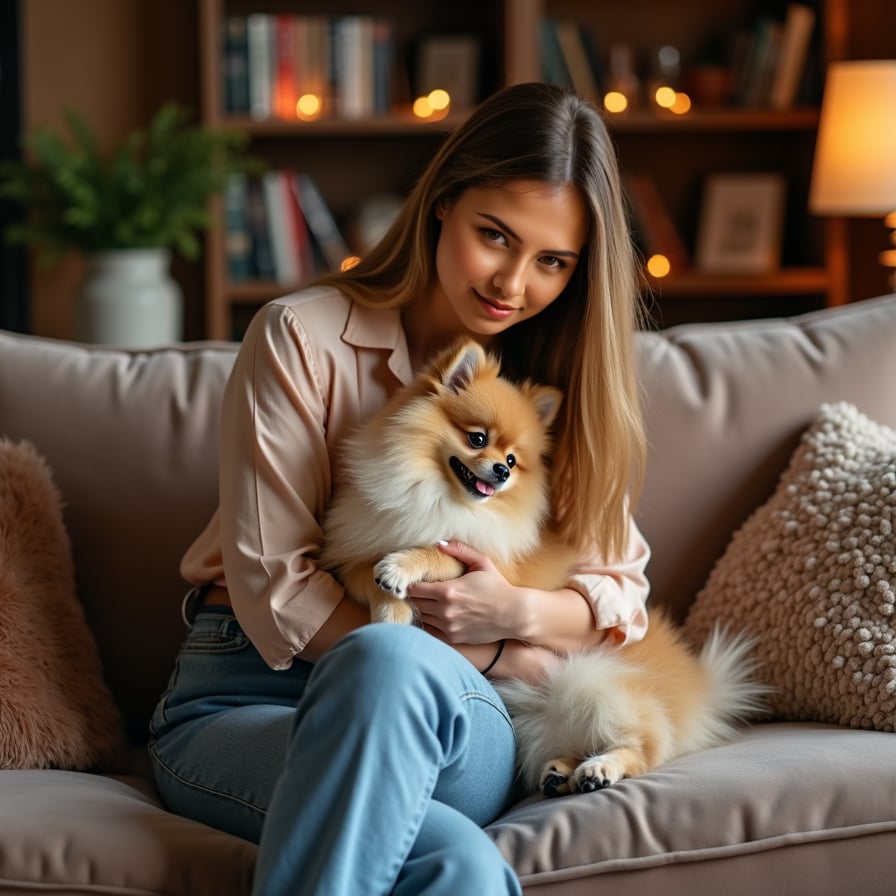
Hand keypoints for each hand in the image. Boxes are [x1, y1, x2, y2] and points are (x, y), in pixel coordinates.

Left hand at [407, 540, 527, 643]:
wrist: (514, 615)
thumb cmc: (498, 586)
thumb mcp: (482, 563)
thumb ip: (460, 550)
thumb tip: (439, 544)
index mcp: (448, 591)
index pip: (414, 589)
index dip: (411, 584)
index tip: (413, 580)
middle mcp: (445, 611)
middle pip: (415, 604)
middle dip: (415, 596)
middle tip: (418, 590)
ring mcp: (448, 626)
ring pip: (422, 618)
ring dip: (422, 610)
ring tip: (427, 602)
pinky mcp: (454, 638)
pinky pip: (430, 631)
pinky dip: (429, 623)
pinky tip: (435, 615)